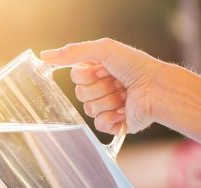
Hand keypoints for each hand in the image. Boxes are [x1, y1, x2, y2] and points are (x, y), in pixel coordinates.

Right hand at [41, 38, 166, 133]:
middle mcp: (101, 89)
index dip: (88, 74)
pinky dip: (111, 117)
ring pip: (89, 110)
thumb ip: (73, 52)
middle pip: (80, 94)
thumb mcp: (104, 49)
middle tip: (118, 82)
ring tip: (125, 96)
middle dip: (100, 88)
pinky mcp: (114, 124)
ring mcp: (107, 108)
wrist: (157, 89)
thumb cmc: (135, 66)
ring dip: (108, 101)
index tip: (105, 69)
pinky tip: (124, 110)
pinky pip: (98, 125)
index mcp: (98, 72)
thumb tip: (43, 56)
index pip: (75, 76)